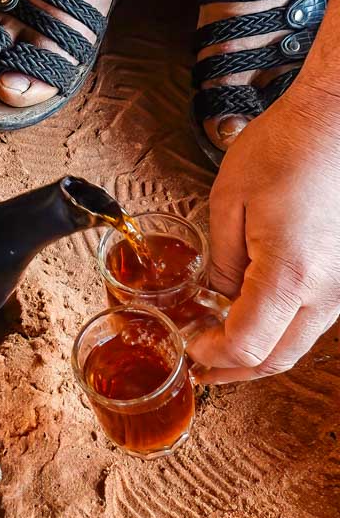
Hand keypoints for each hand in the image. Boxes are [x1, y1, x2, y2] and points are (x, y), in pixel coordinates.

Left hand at [187, 79, 339, 382]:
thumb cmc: (288, 147)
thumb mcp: (230, 203)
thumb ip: (223, 263)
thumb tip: (221, 298)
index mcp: (290, 274)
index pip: (247, 345)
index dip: (212, 354)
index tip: (190, 347)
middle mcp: (327, 290)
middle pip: (278, 358)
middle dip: (235, 370)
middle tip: (204, 367)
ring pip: (300, 342)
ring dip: (261, 352)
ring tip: (223, 346)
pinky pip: (316, 317)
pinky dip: (284, 328)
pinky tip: (258, 317)